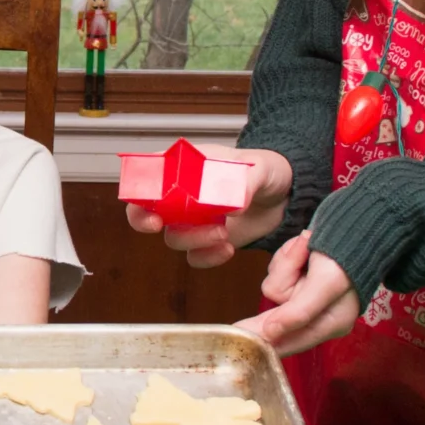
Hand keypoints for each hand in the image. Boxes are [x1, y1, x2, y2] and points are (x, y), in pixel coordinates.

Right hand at [124, 147, 293, 268]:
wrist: (286, 195)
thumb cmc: (267, 170)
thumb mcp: (260, 168)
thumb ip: (246, 180)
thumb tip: (233, 203)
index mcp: (186, 167)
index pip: (149, 175)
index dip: (138, 188)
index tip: (144, 199)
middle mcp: (182, 195)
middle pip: (145, 210)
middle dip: (143, 220)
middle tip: (157, 225)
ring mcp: (193, 220)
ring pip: (173, 237)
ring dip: (192, 238)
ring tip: (222, 232)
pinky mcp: (208, 242)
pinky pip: (195, 257)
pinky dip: (207, 257)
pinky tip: (227, 248)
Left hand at [237, 230, 359, 355]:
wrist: (356, 221)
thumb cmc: (349, 255)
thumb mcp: (326, 284)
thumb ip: (299, 312)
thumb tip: (270, 333)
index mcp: (329, 324)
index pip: (290, 342)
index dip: (263, 344)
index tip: (240, 343)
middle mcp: (315, 314)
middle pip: (277, 315)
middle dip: (281, 284)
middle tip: (242, 320)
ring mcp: (305, 294)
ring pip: (275, 287)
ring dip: (287, 265)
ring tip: (308, 248)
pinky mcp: (298, 277)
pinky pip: (278, 272)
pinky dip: (287, 256)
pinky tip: (304, 245)